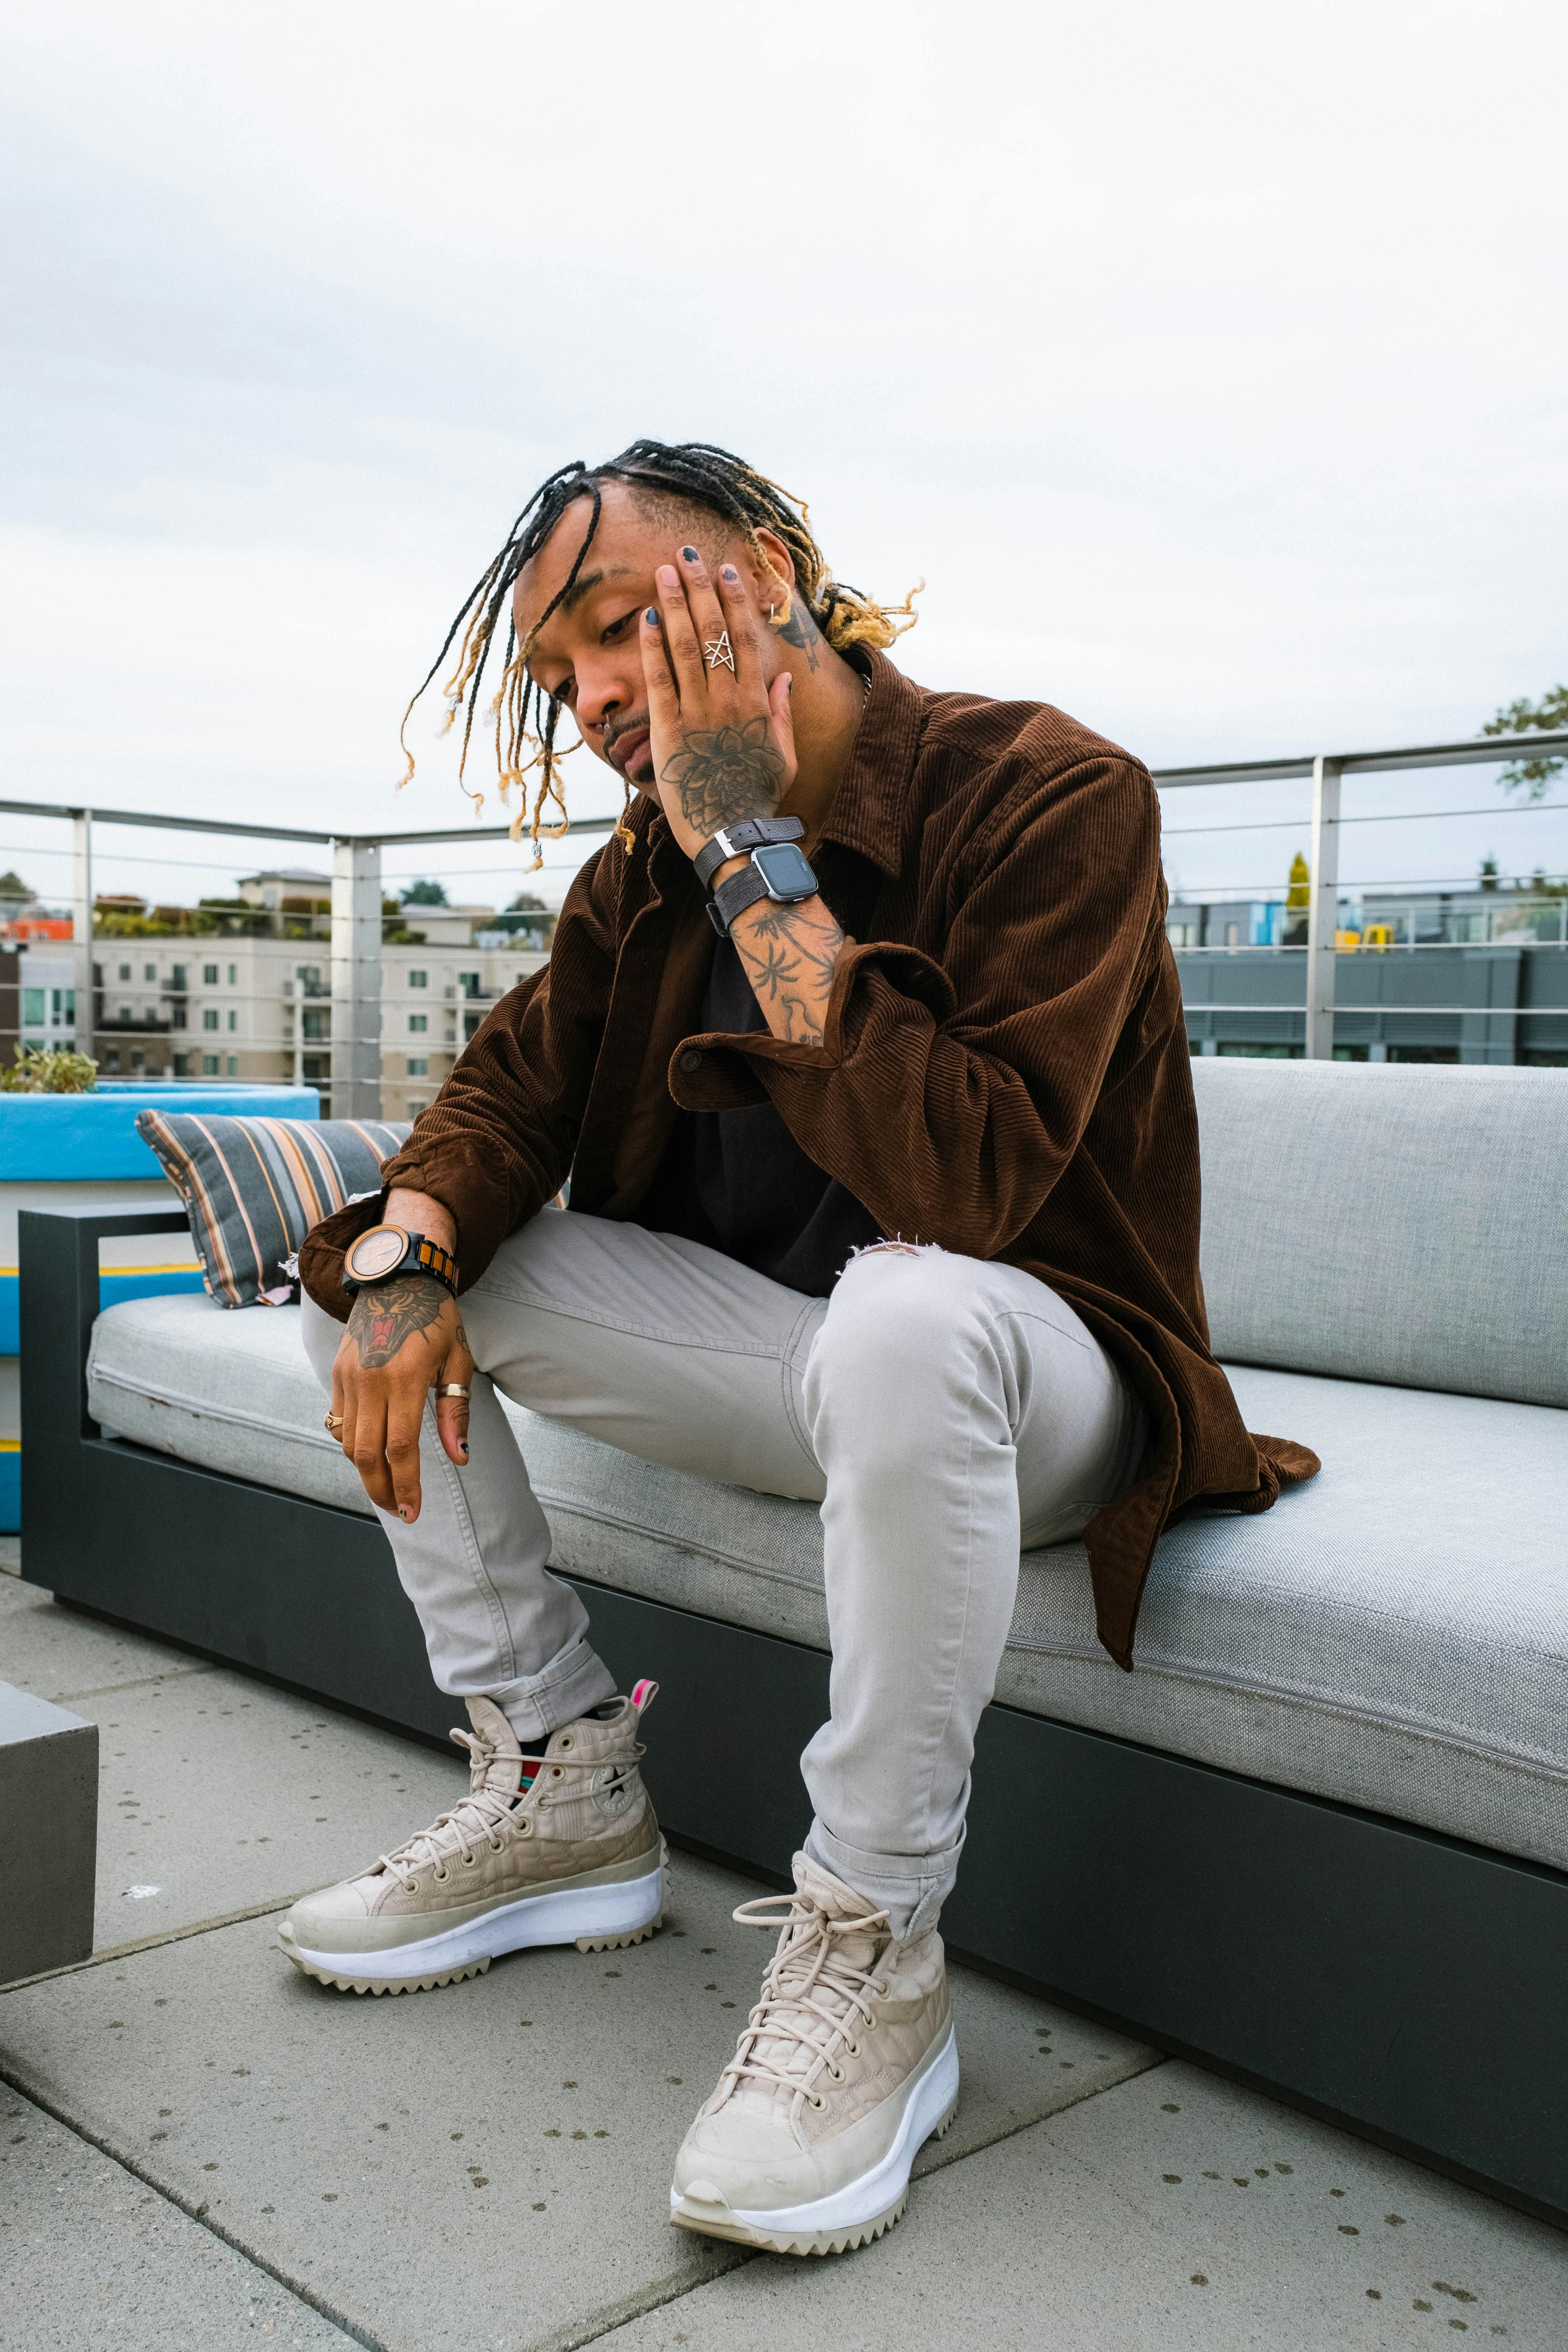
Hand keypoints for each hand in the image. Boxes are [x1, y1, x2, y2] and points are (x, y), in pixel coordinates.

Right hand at [332, 1274, 473, 1522]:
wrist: (398, 1278)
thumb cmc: (436, 1320)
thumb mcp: (457, 1361)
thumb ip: (456, 1412)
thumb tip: (462, 1458)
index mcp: (405, 1379)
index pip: (400, 1448)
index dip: (406, 1485)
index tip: (413, 1511)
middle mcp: (371, 1380)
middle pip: (367, 1454)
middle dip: (381, 1490)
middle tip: (399, 1511)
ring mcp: (348, 1377)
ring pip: (348, 1441)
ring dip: (365, 1472)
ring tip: (387, 1488)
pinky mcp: (336, 1372)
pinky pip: (339, 1421)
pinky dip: (352, 1444)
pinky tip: (371, 1455)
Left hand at [639, 546, 797, 862]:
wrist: (732, 835)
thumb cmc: (757, 798)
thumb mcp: (783, 755)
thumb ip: (781, 713)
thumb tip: (781, 677)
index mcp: (756, 702)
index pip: (745, 638)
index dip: (735, 601)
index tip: (726, 571)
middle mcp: (727, 699)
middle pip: (713, 632)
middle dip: (700, 589)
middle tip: (688, 554)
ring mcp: (697, 712)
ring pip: (684, 647)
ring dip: (674, 605)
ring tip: (664, 572)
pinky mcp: (668, 729)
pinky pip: (658, 680)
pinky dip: (651, 647)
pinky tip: (646, 618)